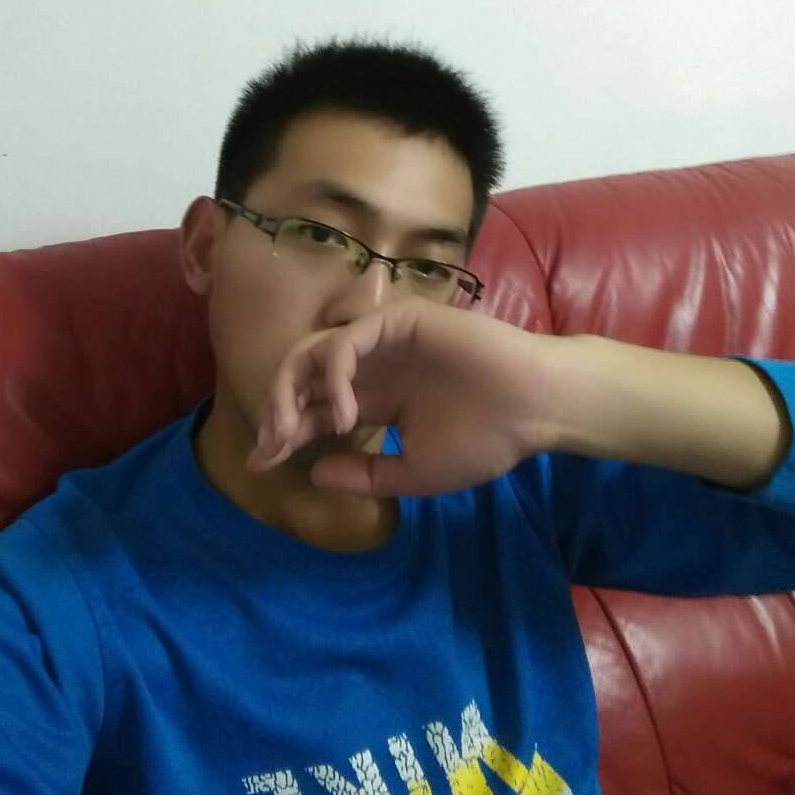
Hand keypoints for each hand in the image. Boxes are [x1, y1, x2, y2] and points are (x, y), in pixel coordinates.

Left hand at [246, 297, 563, 496]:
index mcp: (374, 397)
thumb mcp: (414, 471)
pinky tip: (342, 413)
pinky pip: (346, 340)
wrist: (533, 410)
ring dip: (293, 390)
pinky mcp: (397, 320)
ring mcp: (382, 340)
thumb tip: (313, 471)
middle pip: (302, 376)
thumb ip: (364, 474)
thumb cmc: (485, 440)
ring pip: (314, 351)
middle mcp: (372, 365)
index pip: (314, 409)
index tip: (261, 464)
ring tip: (294, 431)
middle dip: (278, 410)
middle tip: (270, 447)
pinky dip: (333, 373)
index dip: (284, 434)